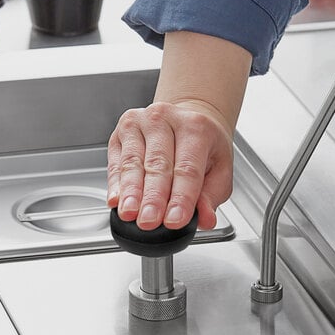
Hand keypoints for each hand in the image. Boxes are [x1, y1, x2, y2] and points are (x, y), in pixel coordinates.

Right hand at [106, 31, 250, 230]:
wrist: (189, 113)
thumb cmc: (206, 144)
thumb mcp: (221, 169)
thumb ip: (213, 195)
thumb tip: (204, 218)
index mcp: (199, 129)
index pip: (189, 169)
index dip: (181, 197)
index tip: (174, 219)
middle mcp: (169, 119)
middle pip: (160, 165)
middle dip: (152, 196)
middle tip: (147, 221)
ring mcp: (143, 120)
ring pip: (134, 161)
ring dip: (128, 190)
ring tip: (126, 212)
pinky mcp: (123, 127)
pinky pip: (117, 158)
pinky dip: (114, 179)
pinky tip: (112, 196)